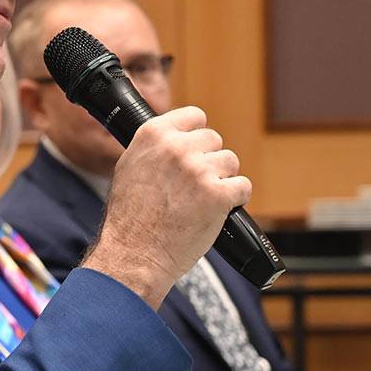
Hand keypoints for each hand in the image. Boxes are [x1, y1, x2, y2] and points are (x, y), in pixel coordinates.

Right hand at [83, 107, 249, 307]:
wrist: (134, 254)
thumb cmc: (129, 219)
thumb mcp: (128, 169)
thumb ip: (154, 149)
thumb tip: (175, 140)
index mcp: (153, 135)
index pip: (193, 116)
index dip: (196, 135)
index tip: (195, 148)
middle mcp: (176, 148)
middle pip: (214, 140)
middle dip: (209, 161)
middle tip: (194, 185)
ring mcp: (199, 170)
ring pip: (230, 162)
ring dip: (222, 180)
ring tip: (202, 200)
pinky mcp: (218, 195)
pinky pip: (242, 187)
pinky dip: (234, 199)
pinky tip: (216, 210)